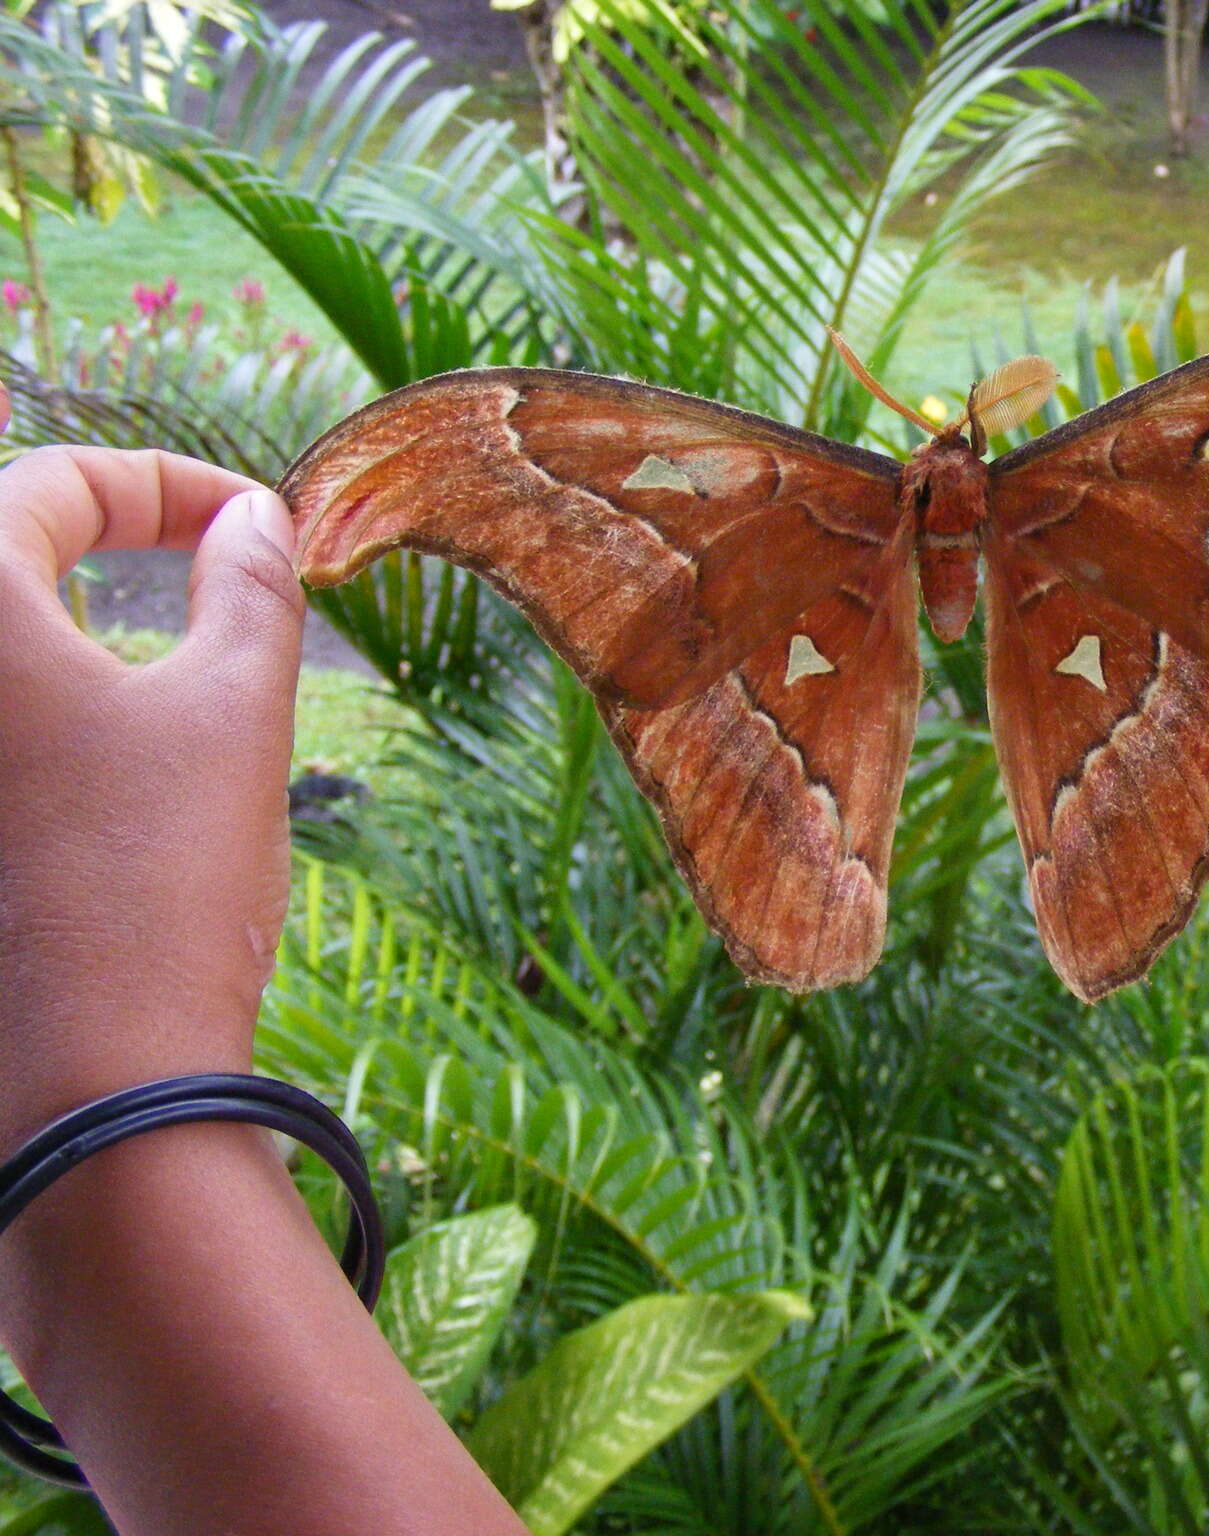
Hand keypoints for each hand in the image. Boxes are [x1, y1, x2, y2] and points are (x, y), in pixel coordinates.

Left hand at [0, 391, 304, 1155]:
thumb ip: (250, 591)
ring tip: (175, 654)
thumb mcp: (233, 713)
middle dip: (106, 535)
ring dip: (72, 621)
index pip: (50, 484)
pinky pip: (6, 736)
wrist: (98, 1079)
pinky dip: (50, 709)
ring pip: (5, 651)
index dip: (165, 485)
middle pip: (2, 553)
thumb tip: (255, 519)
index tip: (253, 524)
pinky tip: (118, 752)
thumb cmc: (163, 881)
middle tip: (209, 562)